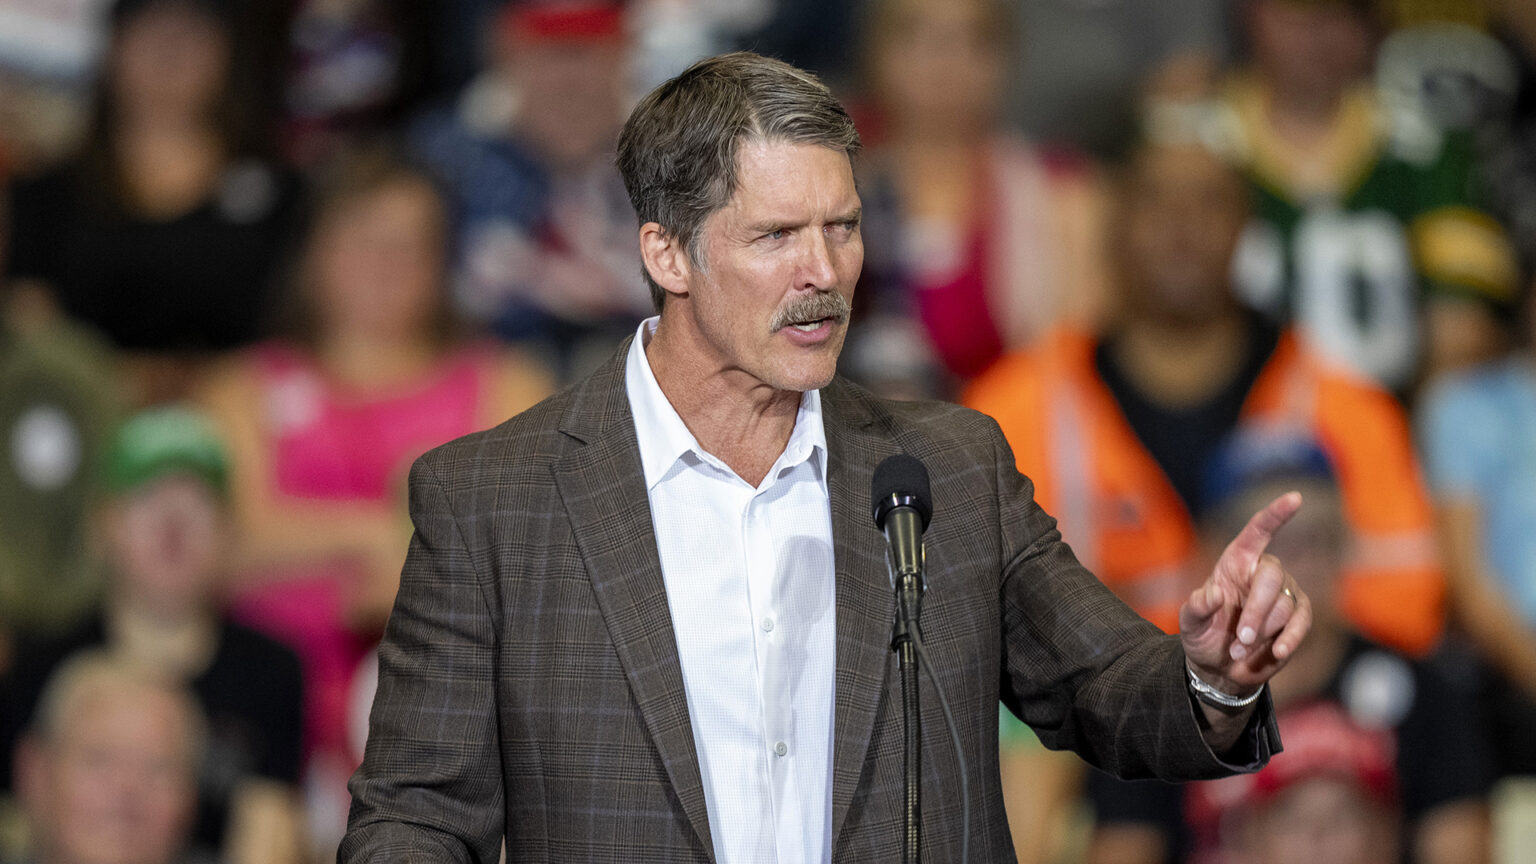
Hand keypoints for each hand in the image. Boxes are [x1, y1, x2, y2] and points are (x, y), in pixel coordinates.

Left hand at [1180, 492, 1311, 697]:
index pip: (1258, 531)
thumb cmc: (1203, 634)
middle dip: (1257, 609)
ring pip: (1284, 605)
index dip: (1276, 514)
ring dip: (1262, 632)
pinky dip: (1290, 638)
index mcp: (1236, 562)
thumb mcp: (1189, 622)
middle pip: (1271, 576)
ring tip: (1239, 650)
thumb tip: (1213, 596)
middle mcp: (1263, 572)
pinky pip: (1301, 622)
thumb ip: (1196, 607)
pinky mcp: (1297, 618)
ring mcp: (1284, 594)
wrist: (1220, 667)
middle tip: (1241, 638)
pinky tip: (1278, 652)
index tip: (1295, 498)